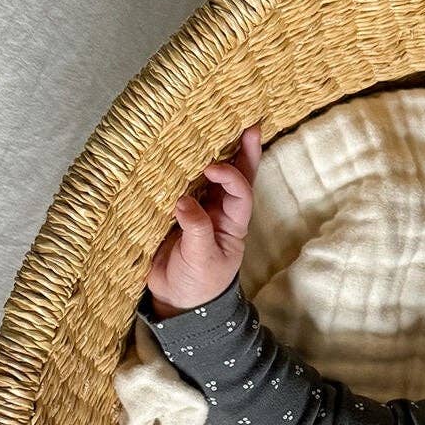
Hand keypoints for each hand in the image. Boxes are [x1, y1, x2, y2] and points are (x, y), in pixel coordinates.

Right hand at [146, 121, 263, 318]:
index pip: (241, 193)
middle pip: (234, 176)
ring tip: (212, 124)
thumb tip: (183, 201)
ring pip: (208, 176)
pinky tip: (176, 147)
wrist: (178, 301)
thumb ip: (196, 230)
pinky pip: (180, 183)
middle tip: (248, 123)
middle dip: (241, 151)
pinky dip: (179, 167)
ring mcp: (198, 208)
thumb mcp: (201, 260)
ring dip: (210, 152)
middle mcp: (219, 210)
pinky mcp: (176, 210)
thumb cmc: (198, 284)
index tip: (212, 167)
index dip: (232, 176)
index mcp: (233, 224)